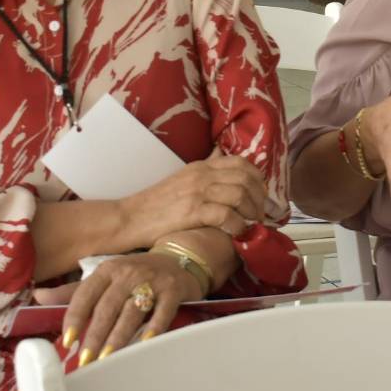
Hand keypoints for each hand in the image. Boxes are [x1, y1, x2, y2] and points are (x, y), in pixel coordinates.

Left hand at [59, 251, 206, 362]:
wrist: (178, 259)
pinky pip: (162, 312)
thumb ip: (74, 291)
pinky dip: (153, 328)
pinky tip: (144, 344)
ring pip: (131, 312)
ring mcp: (152, 281)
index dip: (75, 318)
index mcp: (107, 270)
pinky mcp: (173, 290)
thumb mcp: (105, 277)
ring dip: (118, 337)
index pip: (85, 294)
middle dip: (95, 335)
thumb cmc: (135, 274)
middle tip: (85, 359)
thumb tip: (39, 297)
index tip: (68, 340)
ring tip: (106, 358)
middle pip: (107, 307)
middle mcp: (128, 273)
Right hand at [122, 152, 267, 247]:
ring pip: (240, 194)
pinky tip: (238, 234)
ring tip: (252, 226)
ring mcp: (197, 192)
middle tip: (260, 215)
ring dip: (252, 213)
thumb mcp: (183, 179)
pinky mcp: (192, 211)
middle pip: (245, 178)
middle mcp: (202, 175)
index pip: (241, 163)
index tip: (261, 196)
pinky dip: (238, 226)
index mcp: (201, 166)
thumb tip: (221, 157)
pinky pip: (227, 215)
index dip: (258, 180)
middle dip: (259, 199)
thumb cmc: (157, 204)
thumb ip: (205, 171)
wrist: (130, 218)